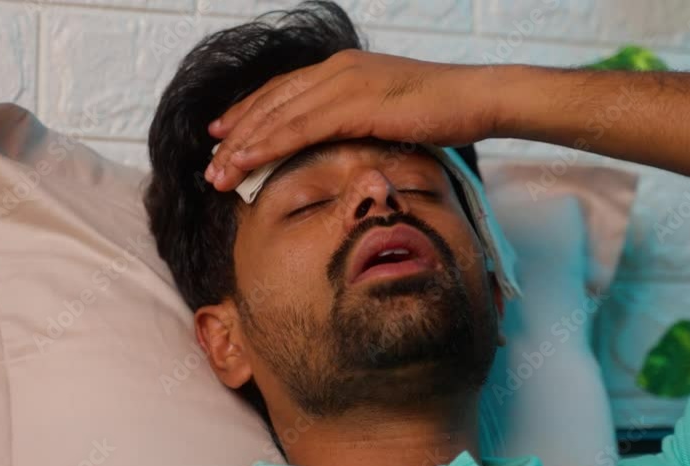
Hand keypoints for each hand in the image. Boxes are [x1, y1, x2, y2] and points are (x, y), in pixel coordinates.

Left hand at [203, 49, 494, 190]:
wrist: (477, 98)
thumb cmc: (442, 112)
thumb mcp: (389, 115)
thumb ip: (359, 122)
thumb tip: (343, 146)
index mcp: (343, 69)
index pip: (283, 91)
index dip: (250, 113)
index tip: (225, 135)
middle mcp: (336, 70)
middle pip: (272, 103)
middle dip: (238, 134)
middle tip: (212, 162)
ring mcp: (344, 83)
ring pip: (278, 116)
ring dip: (244, 147)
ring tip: (218, 173)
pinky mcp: (354, 103)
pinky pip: (299, 128)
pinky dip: (268, 146)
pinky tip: (247, 162)